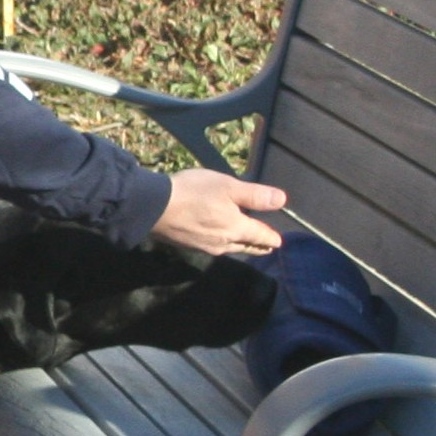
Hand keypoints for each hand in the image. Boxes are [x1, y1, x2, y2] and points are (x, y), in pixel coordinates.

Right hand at [150, 169, 285, 255]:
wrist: (154, 207)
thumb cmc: (194, 192)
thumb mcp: (228, 187)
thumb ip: (255, 196)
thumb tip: (282, 200)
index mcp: (237, 229)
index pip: (260, 236)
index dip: (271, 238)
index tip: (278, 242)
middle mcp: (224, 243)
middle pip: (246, 247)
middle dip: (257, 246)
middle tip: (266, 246)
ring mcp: (204, 246)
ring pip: (230, 248)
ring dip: (239, 245)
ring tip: (244, 242)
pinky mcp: (188, 245)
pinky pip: (213, 246)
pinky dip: (221, 243)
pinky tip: (216, 238)